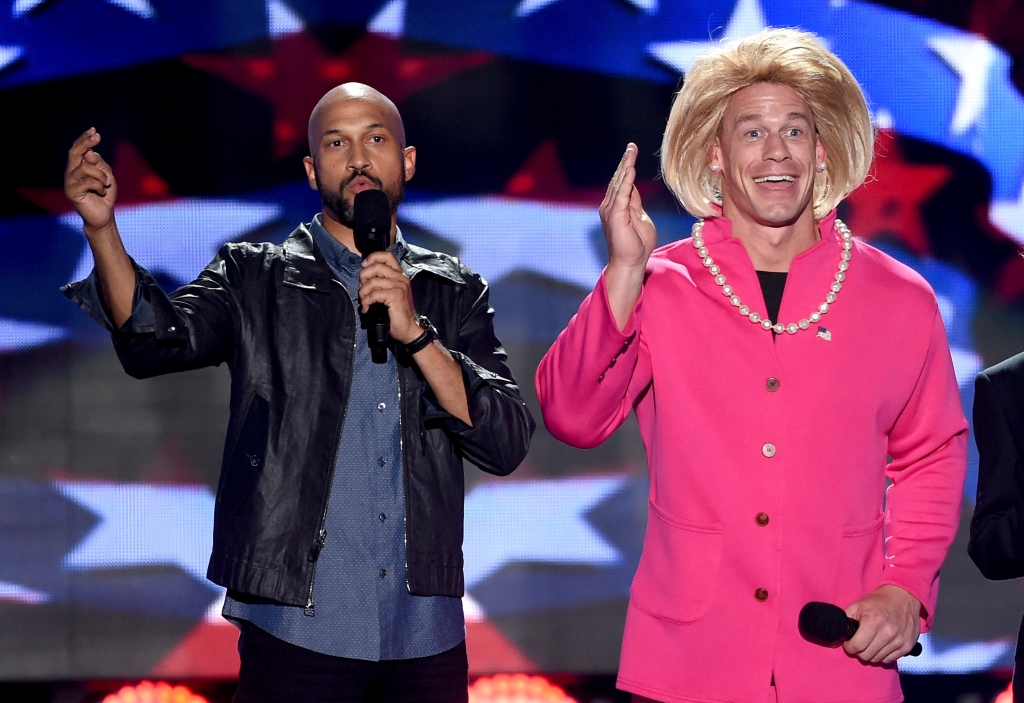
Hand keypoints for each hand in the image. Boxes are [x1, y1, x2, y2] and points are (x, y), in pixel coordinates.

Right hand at [64, 128, 117, 234]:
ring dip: (101, 175)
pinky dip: (100, 186)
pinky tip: (102, 192)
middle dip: (86, 143)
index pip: (78, 149)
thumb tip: (89, 152)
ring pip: (85, 168)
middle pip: (74, 152)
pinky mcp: (71, 192)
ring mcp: (70, 181)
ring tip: (107, 184)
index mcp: (78, 166)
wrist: (104, 214)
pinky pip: (88, 182)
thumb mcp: (106, 175)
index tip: (94, 131)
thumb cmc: (105, 194)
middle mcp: (71, 171)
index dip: (84, 139)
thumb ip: (99, 163)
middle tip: (97, 136)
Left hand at [359, 251, 421, 343]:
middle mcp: (401, 278)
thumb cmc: (397, 313)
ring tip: (364, 302)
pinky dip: (366, 302)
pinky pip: (374, 294)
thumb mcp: (390, 293)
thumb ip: (381, 282)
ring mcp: (399, 286)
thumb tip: (364, 276)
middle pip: (377, 266)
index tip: (364, 266)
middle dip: (364, 277)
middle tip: (363, 290)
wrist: (408, 329)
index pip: (387, 256)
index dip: (373, 258)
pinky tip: (367, 309)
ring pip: (373, 281)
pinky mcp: (395, 295)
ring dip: (363, 293)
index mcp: (400, 276)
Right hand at [600, 143, 656, 329]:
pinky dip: (626, 179)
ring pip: (619, 183)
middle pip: (619, 179)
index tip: (632, 152)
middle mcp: (609, 206)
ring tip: (631, 151)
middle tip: (631, 146)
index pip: (622, 183)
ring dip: (625, 166)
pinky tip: (630, 167)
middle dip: (625, 162)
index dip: (627, 167)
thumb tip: (633, 187)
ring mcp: (611, 210)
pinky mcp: (616, 215)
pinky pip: (622, 193)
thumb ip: (634, 202)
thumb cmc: (637, 245)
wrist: (630, 263)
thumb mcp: (639, 217)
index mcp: (616, 206)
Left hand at [843, 584, 921, 663]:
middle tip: (860, 643)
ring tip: (871, 643)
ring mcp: (899, 641)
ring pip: (878, 659)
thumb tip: (840, 635)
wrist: (903, 597)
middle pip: (867, 656)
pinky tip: (881, 645)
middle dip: (860, 651)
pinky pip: (889, 660)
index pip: (857, 646)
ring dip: (871, 653)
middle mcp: (888, 633)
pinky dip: (883, 655)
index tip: (849, 643)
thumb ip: (847, 620)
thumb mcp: (858, 605)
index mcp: (873, 622)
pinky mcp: (907, 646)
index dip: (849, 647)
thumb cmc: (878, 602)